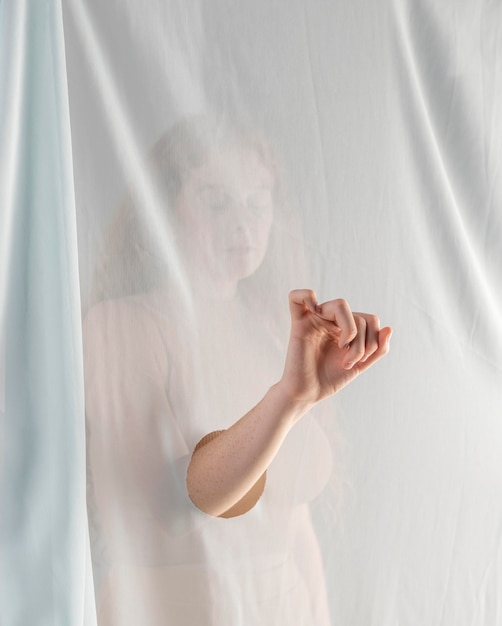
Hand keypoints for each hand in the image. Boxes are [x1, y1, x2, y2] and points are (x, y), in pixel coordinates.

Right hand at [280, 289, 391, 404]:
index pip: (370, 320)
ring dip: (351, 331)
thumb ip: (377, 349)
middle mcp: (330, 320)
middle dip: (363, 343)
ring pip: (341, 305)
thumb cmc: (329, 379)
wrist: (307, 394)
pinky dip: (307, 296)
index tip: (359, 362)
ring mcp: (315, 320)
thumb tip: (389, 328)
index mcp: (344, 327)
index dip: (373, 341)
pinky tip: (314, 309)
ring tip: (341, 351)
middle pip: (359, 316)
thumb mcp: (360, 365)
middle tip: (349, 361)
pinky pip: (297, 297)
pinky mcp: (298, 323)